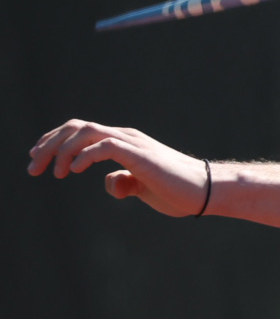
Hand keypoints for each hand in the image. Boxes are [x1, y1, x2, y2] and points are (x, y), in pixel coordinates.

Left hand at [28, 120, 208, 216]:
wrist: (207, 191)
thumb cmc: (179, 191)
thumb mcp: (144, 188)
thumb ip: (124, 182)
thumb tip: (109, 182)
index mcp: (124, 142)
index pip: (81, 131)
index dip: (54, 142)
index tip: (38, 159)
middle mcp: (126, 137)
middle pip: (76, 128)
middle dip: (49, 145)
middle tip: (33, 167)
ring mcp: (133, 143)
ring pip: (86, 133)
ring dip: (62, 150)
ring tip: (55, 173)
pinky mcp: (140, 155)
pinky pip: (105, 146)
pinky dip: (85, 155)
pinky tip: (76, 170)